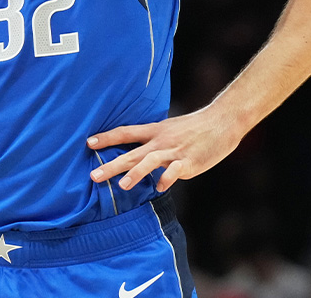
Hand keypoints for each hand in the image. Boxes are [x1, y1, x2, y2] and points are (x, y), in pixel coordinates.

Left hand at [86, 106, 244, 192]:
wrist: (222, 121)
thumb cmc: (194, 128)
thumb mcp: (169, 129)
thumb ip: (152, 141)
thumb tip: (136, 154)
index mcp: (154, 131)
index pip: (125, 133)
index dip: (107, 138)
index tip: (88, 143)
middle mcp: (161, 141)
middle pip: (131, 153)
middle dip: (111, 165)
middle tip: (93, 176)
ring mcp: (174, 152)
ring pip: (150, 161)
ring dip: (136, 173)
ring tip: (122, 186)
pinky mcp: (189, 161)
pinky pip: (176, 170)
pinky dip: (167, 178)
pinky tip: (159, 188)